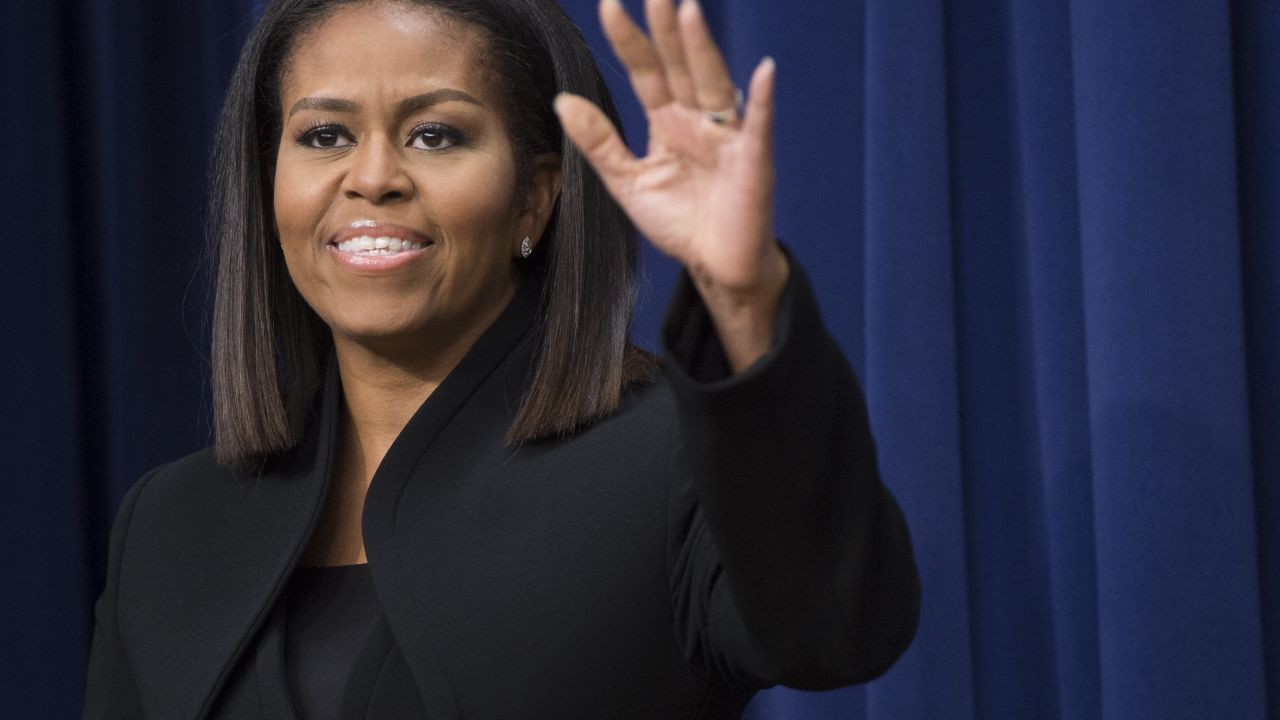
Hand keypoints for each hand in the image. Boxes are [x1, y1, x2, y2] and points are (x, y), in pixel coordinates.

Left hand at [555, 0, 788, 371]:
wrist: (715, 265)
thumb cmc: (680, 222)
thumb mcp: (628, 182)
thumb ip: (599, 143)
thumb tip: (562, 101)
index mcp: (667, 122)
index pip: (646, 72)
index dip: (630, 42)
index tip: (610, 7)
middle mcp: (698, 120)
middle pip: (680, 65)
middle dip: (668, 28)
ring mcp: (728, 136)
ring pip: (713, 84)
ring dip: (703, 50)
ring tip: (690, 13)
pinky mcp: (754, 161)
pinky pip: (759, 126)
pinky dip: (763, 100)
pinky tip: (764, 71)